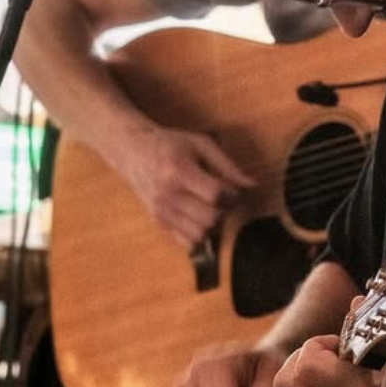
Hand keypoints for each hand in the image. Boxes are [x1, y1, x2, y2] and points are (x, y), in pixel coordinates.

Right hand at [119, 124, 255, 246]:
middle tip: (222, 198)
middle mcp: (167, 194)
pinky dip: (200, 234)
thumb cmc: (171, 145)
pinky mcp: (159, 222)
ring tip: (210, 207)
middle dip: (224, 210)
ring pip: (200, 234)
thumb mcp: (201, 144)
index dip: (232, 194)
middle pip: (210, 218)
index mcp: (178, 171)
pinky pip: (187, 242)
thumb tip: (252, 185)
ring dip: (213, 224)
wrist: (133, 151)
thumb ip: (228, 166)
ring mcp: (161, 211)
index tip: (231, 188)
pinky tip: (199, 217)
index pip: (215, 194)